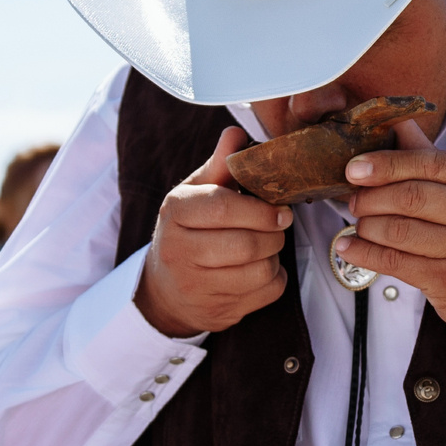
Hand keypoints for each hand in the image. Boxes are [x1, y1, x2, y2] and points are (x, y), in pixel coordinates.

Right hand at [135, 127, 294, 337]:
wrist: (165, 289)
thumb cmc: (187, 231)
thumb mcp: (195, 194)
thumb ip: (219, 166)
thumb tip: (236, 133)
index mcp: (175, 213)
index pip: (222, 207)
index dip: (259, 209)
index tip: (280, 210)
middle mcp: (179, 252)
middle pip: (244, 244)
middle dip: (273, 234)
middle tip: (278, 226)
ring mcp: (196, 287)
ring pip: (259, 271)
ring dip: (274, 256)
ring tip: (267, 245)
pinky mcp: (217, 312)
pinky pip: (266, 294)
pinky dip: (275, 279)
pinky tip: (261, 269)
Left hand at [335, 119, 445, 337]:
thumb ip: (434, 159)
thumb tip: (398, 122)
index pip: (432, 162)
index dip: (388, 163)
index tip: (356, 168)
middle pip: (413, 195)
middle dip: (373, 196)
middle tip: (355, 200)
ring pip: (400, 229)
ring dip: (368, 225)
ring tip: (358, 224)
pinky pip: (396, 262)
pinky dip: (365, 253)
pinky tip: (350, 247)